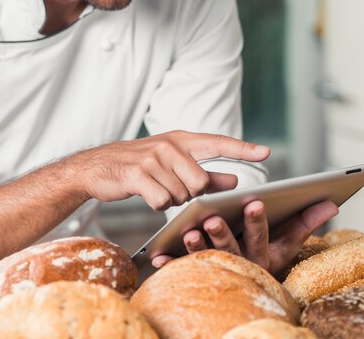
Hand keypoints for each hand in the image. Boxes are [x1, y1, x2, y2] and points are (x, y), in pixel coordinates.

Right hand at [76, 130, 269, 210]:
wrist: (98, 167)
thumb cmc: (141, 166)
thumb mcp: (174, 166)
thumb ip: (207, 174)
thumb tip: (236, 181)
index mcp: (181, 140)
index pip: (218, 143)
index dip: (242, 149)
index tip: (266, 153)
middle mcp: (170, 146)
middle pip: (201, 182)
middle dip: (191, 194)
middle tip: (173, 188)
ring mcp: (153, 159)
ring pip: (181, 195)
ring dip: (171, 200)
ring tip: (155, 188)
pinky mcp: (137, 174)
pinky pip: (161, 201)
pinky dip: (157, 205)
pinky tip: (146, 194)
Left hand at [152, 199, 338, 275]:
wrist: (247, 288)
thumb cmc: (266, 253)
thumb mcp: (287, 242)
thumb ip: (305, 222)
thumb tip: (331, 203)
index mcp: (261, 251)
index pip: (260, 235)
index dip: (256, 221)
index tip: (252, 202)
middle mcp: (240, 262)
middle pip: (231, 248)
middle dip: (222, 233)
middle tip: (211, 218)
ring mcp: (218, 270)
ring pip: (206, 258)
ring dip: (196, 247)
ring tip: (187, 232)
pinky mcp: (197, 275)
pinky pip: (182, 271)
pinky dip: (170, 263)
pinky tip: (158, 256)